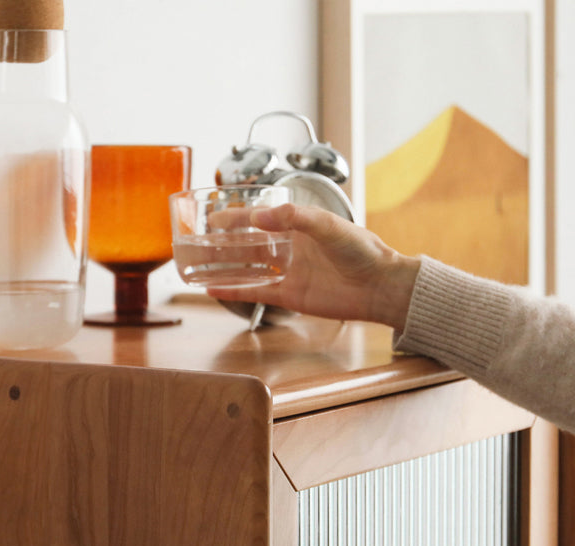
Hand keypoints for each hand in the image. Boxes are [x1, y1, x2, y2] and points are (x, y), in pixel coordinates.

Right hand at [206, 203, 420, 331]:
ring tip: (198, 266)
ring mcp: (288, 273)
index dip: (236, 218)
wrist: (379, 286)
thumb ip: (293, 218)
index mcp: (299, 227)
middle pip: (248, 245)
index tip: (214, 217)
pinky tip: (214, 289)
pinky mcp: (289, 296)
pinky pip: (256, 292)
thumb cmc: (362, 251)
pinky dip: (235, 291)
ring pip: (248, 269)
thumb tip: (257, 217)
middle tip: (198, 242)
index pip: (260, 219)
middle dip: (223, 244)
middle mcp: (290, 249)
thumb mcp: (329, 225)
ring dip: (224, 267)